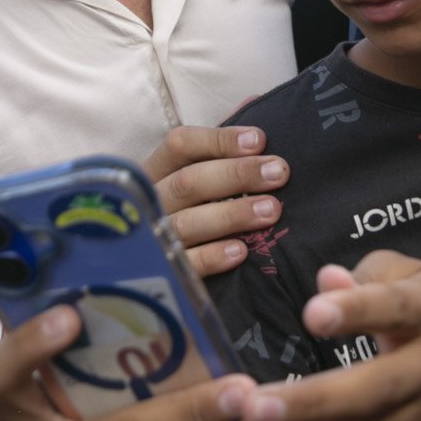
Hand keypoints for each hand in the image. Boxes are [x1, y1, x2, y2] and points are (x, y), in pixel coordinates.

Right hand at [143, 125, 286, 276]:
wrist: (143, 281)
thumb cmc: (186, 216)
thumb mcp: (188, 186)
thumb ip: (216, 165)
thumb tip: (261, 143)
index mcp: (154, 173)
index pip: (180, 145)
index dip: (219, 140)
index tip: (259, 141)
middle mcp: (150, 203)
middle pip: (187, 182)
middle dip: (237, 174)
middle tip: (278, 173)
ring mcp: (152, 239)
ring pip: (188, 223)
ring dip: (232, 214)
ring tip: (271, 210)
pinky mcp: (160, 274)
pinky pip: (185, 264)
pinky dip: (212, 256)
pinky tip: (241, 251)